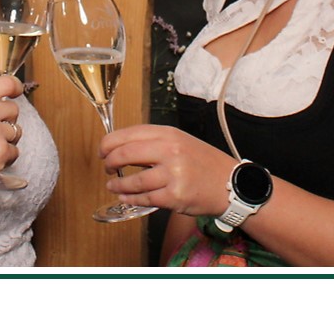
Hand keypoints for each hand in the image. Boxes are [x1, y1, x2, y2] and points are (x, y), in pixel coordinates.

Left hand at [98, 125, 234, 215]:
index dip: (109, 143)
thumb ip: (154, 143)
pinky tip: (126, 197)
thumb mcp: (181, 142)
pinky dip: (131, 199)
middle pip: (125, 154)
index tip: (103, 150)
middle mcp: (170, 151)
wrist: (231, 184)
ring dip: (118, 185)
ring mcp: (173, 174)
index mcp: (169, 134)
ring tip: (113, 185)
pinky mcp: (174, 196)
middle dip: (110, 162)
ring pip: (133, 181)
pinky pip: (144, 198)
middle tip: (108, 168)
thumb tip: (122, 148)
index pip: (129, 134)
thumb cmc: (204, 163)